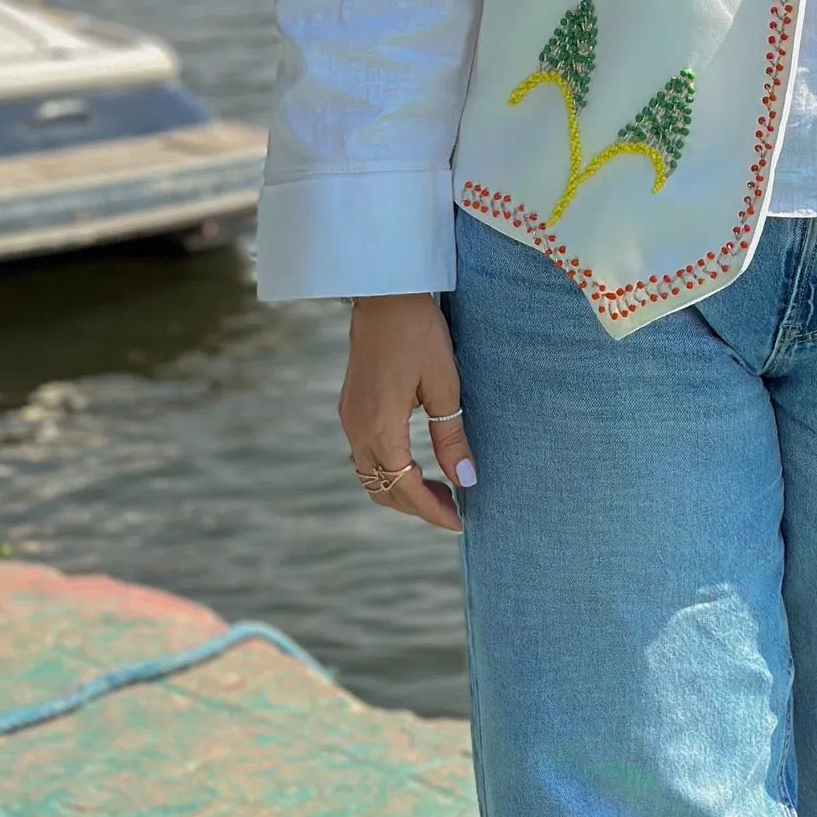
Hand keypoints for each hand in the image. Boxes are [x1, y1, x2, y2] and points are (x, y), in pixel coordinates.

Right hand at [338, 293, 474, 531]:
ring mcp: (349, 419)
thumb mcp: (444, 386)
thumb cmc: (419, 333)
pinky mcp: (351, 408)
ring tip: (441, 488)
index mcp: (380, 427)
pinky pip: (366, 455)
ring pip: (371, 475)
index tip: (460, 522)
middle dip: (417, 506)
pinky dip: (391, 469)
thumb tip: (466, 480)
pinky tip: (418, 463)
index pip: (404, 488)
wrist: (384, 294)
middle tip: (455, 508)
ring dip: (402, 489)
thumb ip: (451, 437)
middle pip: (382, 489)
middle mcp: (357, 429)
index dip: (432, 511)